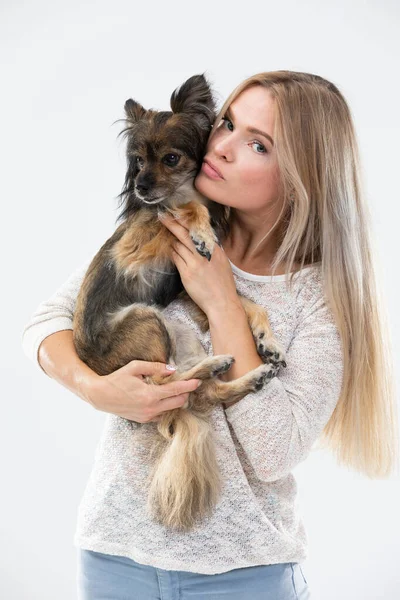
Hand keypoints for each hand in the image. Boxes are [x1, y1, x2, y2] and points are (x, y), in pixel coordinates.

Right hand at [86, 360, 200, 422]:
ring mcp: (148, 416)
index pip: (176, 390)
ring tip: (174, 390)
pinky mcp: (144, 420)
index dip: (189, 385)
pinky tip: (163, 398)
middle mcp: (151, 408)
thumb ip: (155, 367)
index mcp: (150, 395)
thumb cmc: (116, 380)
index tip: (197, 381)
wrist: (100, 396)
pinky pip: (162, 415)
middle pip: (178, 403)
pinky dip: (166, 407)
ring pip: (171, 410)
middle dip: (185, 393)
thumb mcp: (135, 367)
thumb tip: (172, 369)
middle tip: (186, 384)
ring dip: (176, 401)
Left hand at [159, 212, 240, 315]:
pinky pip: (176, 259)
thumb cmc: (223, 284)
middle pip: (185, 234)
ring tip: (166, 235)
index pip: (198, 229)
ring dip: (171, 241)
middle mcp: (204, 253)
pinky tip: (170, 250)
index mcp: (214, 249)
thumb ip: (211, 249)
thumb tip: (200, 240)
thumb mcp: (222, 262)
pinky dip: (172, 253)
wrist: (222, 302)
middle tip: (162, 216)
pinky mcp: (187, 273)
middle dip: (172, 223)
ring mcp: (195, 263)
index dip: (186, 221)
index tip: (177, 213)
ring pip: (178, 246)